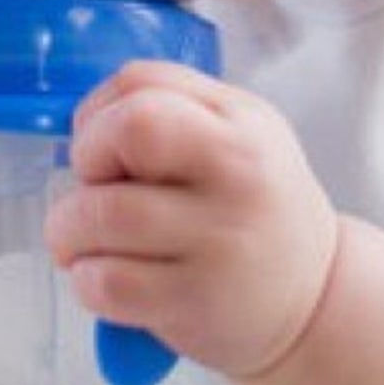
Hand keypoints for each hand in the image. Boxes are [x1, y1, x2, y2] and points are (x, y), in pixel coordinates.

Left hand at [46, 60, 339, 380]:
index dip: (99, 112)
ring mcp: (219, 241)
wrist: (315, 298)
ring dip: (68, 230)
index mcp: (242, 122)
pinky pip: (107, 281)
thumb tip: (88, 123)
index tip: (102, 146)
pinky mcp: (195, 301)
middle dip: (87, 158)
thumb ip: (174, 109)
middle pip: (130, 130)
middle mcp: (238, 175)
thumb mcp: (241, 135)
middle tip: (95, 190)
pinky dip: (86, 280)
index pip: (142, 83)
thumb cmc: (256, 208)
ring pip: (102, 213)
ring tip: (82, 242)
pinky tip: (105, 278)